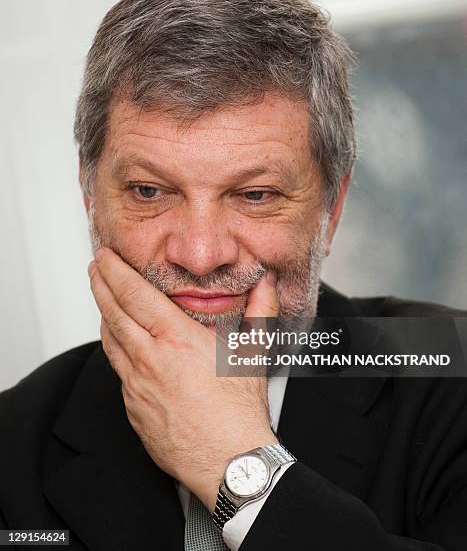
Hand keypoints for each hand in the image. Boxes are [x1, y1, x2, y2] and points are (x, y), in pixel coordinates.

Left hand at [88, 248, 278, 511]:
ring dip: (105, 317)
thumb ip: (260, 311)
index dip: (116, 272)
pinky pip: (119, 373)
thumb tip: (266, 284)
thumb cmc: (239, 411)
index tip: (106, 258)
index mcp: (176, 340)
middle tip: (96, 269)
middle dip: (101, 286)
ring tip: (105, 303)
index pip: (135, 295)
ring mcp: (137, 386)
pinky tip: (124, 349)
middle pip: (113, 314)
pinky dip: (117, 352)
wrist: (228, 460)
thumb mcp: (253, 353)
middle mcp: (150, 360)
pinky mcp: (134, 409)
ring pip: (110, 343)